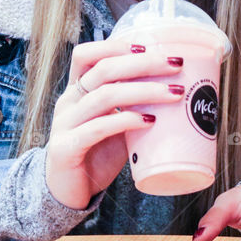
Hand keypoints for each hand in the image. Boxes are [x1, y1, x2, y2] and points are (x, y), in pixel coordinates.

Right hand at [44, 38, 183, 209]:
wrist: (67, 194)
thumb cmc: (95, 154)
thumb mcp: (114, 124)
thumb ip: (132, 107)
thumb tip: (174, 89)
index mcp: (77, 91)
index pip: (86, 55)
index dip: (115, 46)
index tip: (149, 46)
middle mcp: (68, 102)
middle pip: (103, 69)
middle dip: (143, 63)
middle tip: (175, 64)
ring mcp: (64, 124)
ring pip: (104, 96)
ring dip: (144, 91)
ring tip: (174, 93)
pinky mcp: (66, 149)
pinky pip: (97, 128)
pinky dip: (125, 121)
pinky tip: (148, 121)